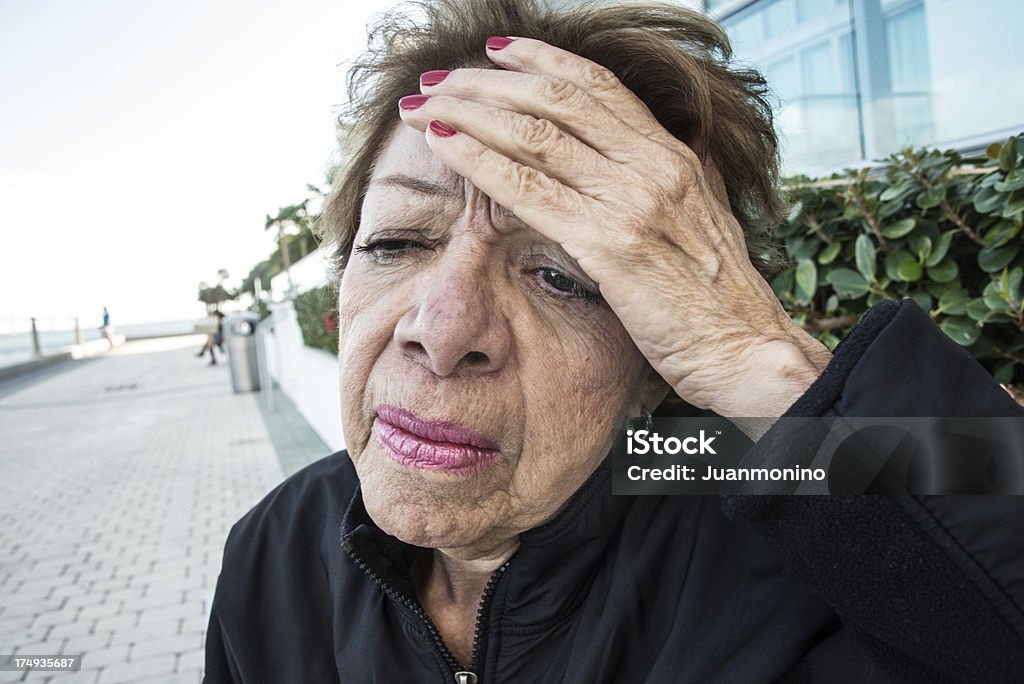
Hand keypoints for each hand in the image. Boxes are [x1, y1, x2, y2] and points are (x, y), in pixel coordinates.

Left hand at [396, 36, 830, 424]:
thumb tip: (649, 151)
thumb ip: (671, 180)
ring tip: (422, 104)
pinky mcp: (612, 245)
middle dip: (486, 82)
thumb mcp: (702, 220)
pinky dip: (479, 160)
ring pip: (534, 134)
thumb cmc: (719, 299)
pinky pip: (530, 190)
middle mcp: (654, 166)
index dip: (542, 59)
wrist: (748, 351)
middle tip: (437, 77)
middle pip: (554, 99)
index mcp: (673, 156)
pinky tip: (442, 144)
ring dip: (468, 112)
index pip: (598, 86)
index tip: (496, 49)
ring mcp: (634, 202)